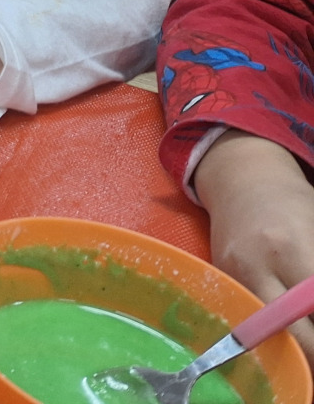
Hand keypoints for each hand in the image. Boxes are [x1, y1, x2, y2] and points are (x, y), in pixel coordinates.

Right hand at [194, 130, 313, 364]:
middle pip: (295, 335)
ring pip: (271, 335)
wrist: (243, 181)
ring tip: (309, 344)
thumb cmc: (295, 204)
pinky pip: (253, 319)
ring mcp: (234, 276)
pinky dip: (274, 330)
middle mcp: (256, 267)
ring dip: (297, 347)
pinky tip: (290, 328)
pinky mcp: (223, 282)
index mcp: (290, 249)